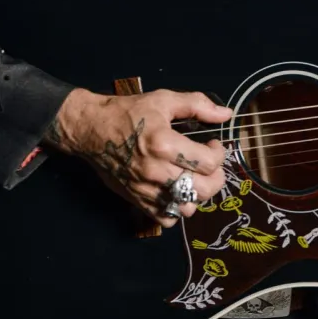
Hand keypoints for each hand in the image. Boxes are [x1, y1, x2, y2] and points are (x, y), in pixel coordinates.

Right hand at [46, 87, 231, 227]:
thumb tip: (226, 114)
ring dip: (197, 194)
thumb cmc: (127, 113)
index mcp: (164, 144)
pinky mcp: (137, 199)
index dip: (219, 153)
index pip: (209, 162)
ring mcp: (146, 189)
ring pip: (188, 208)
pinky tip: (176, 191)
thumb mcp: (164, 100)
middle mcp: (156, 171)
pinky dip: (176, 209)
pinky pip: (167, 218)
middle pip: (204, 190)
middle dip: (215, 177)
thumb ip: (198, 105)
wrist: (91, 129)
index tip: (212, 144)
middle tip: (208, 165)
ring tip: (192, 178)